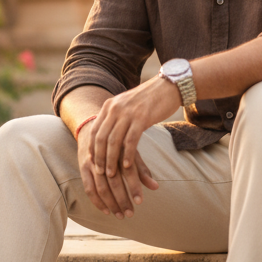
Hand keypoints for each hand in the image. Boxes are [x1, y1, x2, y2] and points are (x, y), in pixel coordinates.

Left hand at [82, 76, 179, 218]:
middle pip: (101, 137)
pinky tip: (127, 166)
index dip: (92, 148)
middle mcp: (115, 108)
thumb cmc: (149, 99)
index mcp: (109, 105)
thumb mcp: (127, 105)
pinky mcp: (142, 118)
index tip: (92, 162)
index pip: (95, 130)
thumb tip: (109, 133)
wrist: (168, 86)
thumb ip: (116, 116)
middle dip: (99, 157)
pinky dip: (127, 155)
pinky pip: (130, 140)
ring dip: (111, 160)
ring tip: (111, 174)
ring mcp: (128, 113)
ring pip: (114, 141)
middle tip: (99, 172)